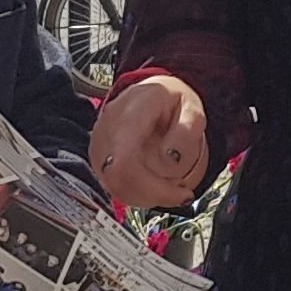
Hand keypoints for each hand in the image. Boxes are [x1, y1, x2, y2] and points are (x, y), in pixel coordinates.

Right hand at [91, 73, 208, 211]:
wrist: (151, 95)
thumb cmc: (171, 101)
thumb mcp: (192, 108)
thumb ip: (186, 132)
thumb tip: (170, 159)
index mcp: (131, 112)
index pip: (125, 160)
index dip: (151, 186)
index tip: (181, 192)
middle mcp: (107, 128)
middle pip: (118, 179)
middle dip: (154, 194)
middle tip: (181, 193)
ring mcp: (99, 146)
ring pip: (116, 188)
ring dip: (148, 196)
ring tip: (170, 185)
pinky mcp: (98, 160)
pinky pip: (115, 187)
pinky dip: (139, 194)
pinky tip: (156, 184)